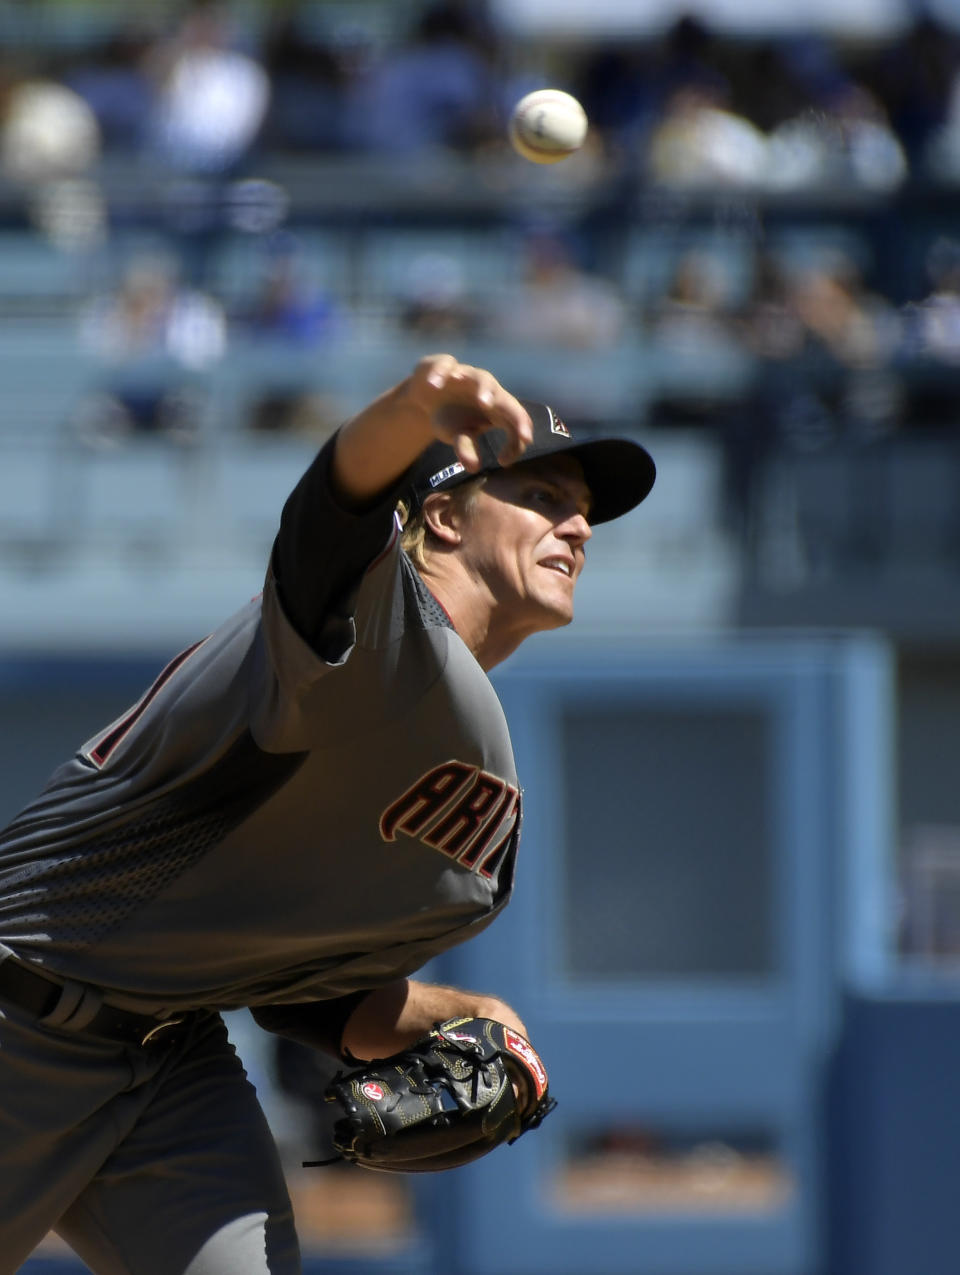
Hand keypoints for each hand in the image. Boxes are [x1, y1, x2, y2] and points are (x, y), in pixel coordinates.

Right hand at [403, 354, 533, 471]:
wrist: (428, 393)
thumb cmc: (453, 416)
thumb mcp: (458, 434)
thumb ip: (467, 448)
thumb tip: (473, 468)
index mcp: (496, 408)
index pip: (516, 418)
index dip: (519, 433)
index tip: (511, 454)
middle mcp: (487, 390)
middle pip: (505, 398)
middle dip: (513, 412)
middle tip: (521, 431)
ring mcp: (468, 375)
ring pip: (484, 378)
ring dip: (485, 389)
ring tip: (485, 402)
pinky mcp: (446, 365)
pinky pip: (446, 365)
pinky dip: (441, 374)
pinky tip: (434, 385)